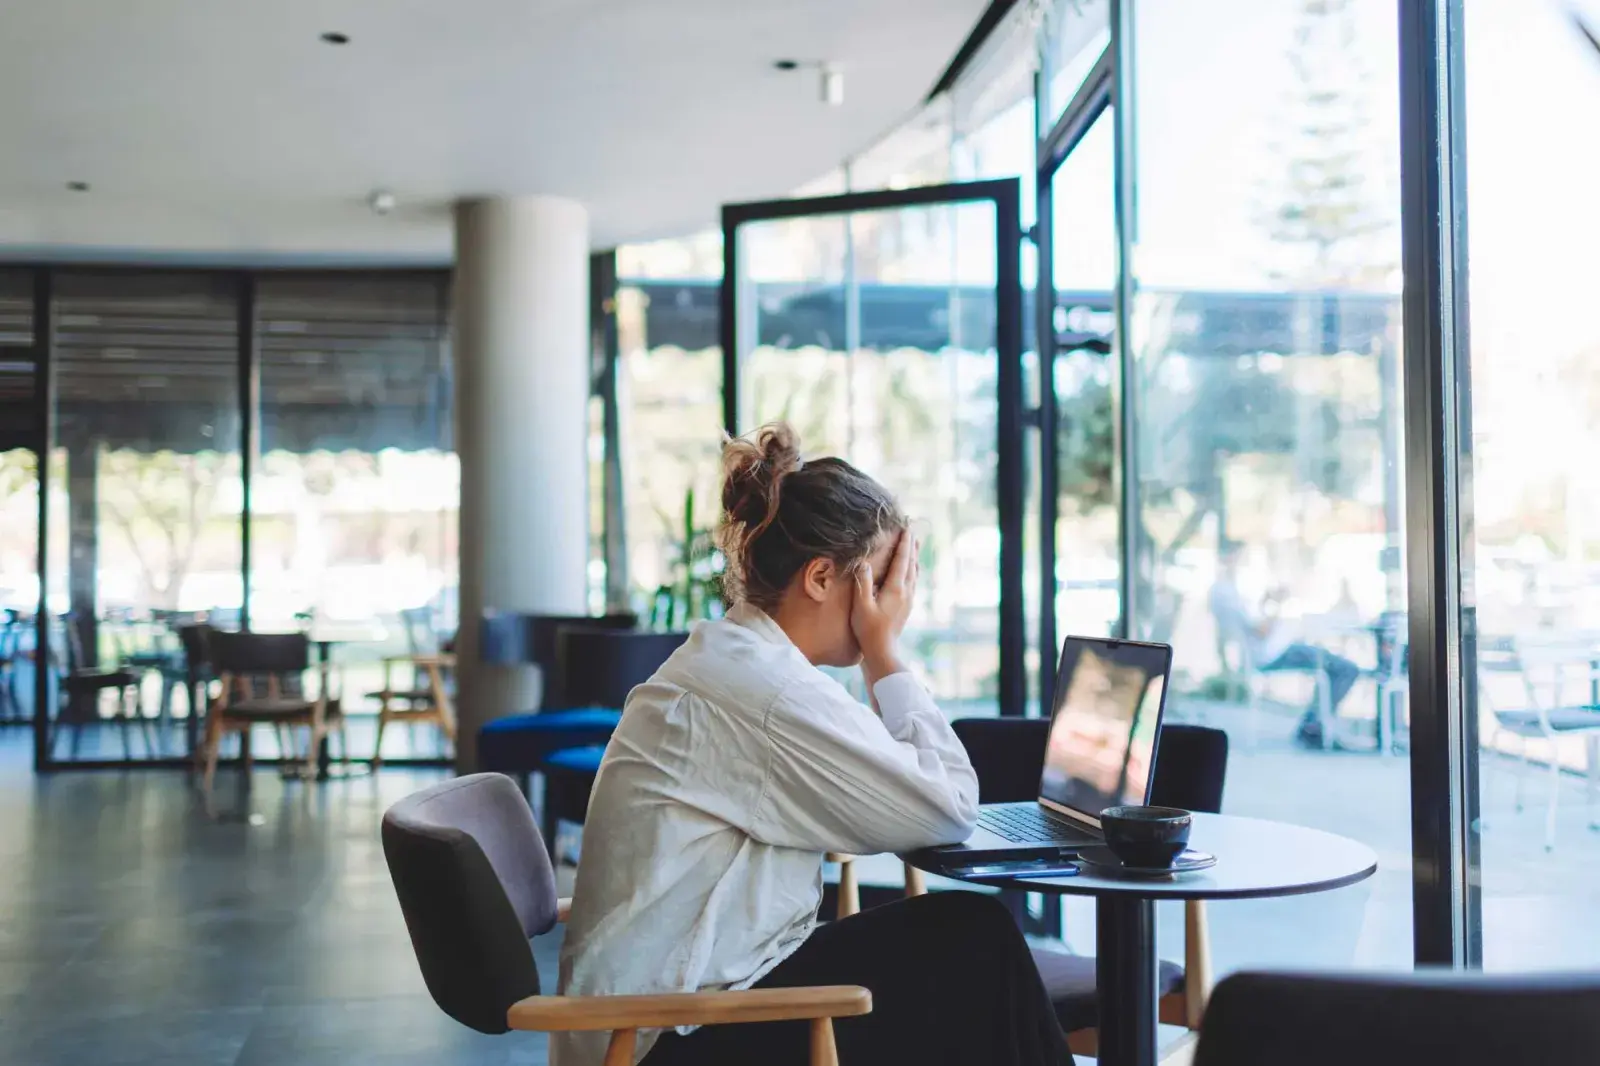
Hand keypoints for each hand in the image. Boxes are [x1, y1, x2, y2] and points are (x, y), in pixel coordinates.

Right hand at [852, 530, 918, 684]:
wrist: (882, 652)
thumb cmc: (868, 630)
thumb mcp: (861, 606)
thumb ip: (863, 583)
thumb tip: (864, 562)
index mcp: (895, 589)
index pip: (901, 561)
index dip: (904, 543)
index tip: (906, 528)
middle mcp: (905, 592)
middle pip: (911, 564)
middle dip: (911, 546)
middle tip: (912, 530)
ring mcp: (908, 600)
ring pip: (914, 573)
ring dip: (913, 557)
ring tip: (914, 545)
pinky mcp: (906, 607)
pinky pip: (912, 582)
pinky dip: (912, 570)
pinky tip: (910, 571)